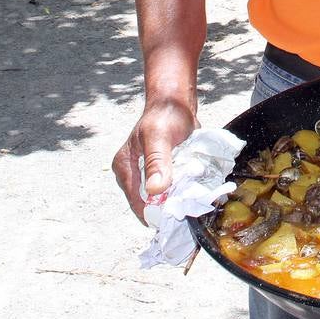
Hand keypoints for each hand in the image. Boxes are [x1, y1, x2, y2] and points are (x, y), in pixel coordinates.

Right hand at [112, 99, 198, 223]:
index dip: (155, 212)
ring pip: (162, 196)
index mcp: (124, 168)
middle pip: (149, 202)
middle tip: (188, 208)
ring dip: (176, 199)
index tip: (176, 216)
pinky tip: (194, 190)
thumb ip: (157, 162)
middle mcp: (133, 174)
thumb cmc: (165, 115)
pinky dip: (181, 189)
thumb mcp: (160, 136)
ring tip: (193, 200)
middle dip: (168, 207)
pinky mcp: (162, 171)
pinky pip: (171, 186)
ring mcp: (147, 173)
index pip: (137, 202)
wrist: (176, 102)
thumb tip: (155, 191)